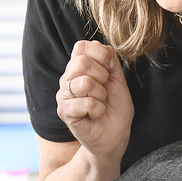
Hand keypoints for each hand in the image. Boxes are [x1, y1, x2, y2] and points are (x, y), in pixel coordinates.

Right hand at [56, 41, 132, 162]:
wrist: (116, 135)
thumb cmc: (115, 108)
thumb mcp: (118, 79)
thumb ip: (109, 60)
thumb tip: (97, 45)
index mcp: (78, 67)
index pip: (82, 46)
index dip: (101, 56)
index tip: (109, 73)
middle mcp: (67, 78)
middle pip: (82, 62)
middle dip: (103, 77)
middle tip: (104, 91)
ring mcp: (63, 95)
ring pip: (85, 82)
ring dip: (101, 95)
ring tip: (100, 103)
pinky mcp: (65, 112)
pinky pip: (86, 103)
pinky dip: (98, 109)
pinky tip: (95, 115)